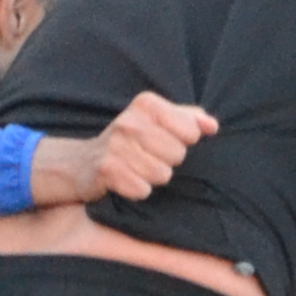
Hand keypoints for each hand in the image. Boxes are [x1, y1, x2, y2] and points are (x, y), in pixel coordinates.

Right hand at [30, 89, 218, 206]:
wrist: (83, 162)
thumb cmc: (131, 141)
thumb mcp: (158, 121)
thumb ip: (190, 118)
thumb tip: (212, 126)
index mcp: (146, 104)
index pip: (191, 132)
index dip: (182, 142)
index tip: (164, 142)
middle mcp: (129, 121)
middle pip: (178, 155)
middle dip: (167, 162)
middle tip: (147, 158)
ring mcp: (116, 145)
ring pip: (162, 174)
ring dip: (152, 178)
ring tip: (136, 170)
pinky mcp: (107, 170)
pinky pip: (143, 190)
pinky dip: (137, 191)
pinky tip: (126, 182)